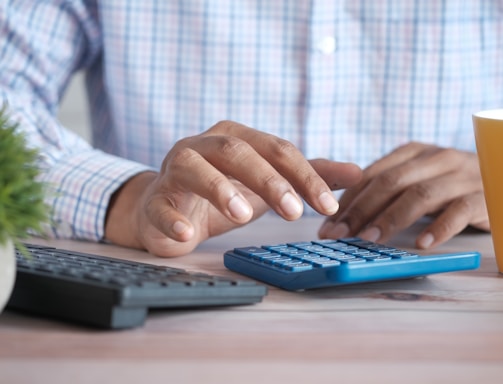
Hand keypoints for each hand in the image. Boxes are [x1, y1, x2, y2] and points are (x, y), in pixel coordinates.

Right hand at [105, 121, 361, 256]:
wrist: (170, 208)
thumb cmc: (224, 192)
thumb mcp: (269, 183)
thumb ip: (309, 176)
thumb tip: (359, 173)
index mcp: (237, 137)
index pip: (277, 149)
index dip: (304, 175)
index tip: (328, 206)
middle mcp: (204, 145)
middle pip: (238, 151)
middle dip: (268, 179)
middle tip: (294, 212)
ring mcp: (175, 169)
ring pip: (195, 168)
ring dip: (219, 189)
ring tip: (243, 215)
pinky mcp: (156, 199)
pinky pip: (160, 206)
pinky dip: (172, 220)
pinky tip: (187, 235)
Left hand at [318, 142, 489, 248]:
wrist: (501, 176)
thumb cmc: (448, 185)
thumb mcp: (416, 179)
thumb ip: (386, 189)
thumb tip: (342, 214)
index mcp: (412, 152)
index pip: (371, 175)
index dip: (347, 201)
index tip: (327, 225)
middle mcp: (435, 158)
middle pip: (390, 183)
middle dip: (360, 210)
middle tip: (339, 235)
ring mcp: (460, 175)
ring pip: (419, 195)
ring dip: (390, 219)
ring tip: (369, 240)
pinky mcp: (482, 195)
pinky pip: (459, 211)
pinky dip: (439, 227)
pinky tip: (422, 243)